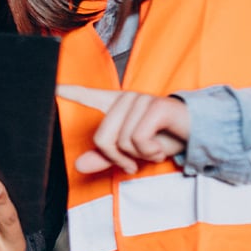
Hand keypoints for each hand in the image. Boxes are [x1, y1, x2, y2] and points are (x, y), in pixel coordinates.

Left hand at [57, 84, 189, 174]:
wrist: (199, 135)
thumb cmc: (165, 140)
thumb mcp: (133, 153)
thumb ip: (106, 158)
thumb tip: (78, 165)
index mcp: (116, 105)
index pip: (88, 95)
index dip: (68, 90)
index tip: (51, 85)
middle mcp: (125, 98)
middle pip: (102, 137)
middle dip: (118, 158)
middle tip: (135, 162)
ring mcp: (140, 100)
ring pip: (122, 141)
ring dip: (140, 156)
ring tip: (153, 150)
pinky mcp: (156, 106)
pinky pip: (138, 139)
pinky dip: (150, 152)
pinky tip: (161, 147)